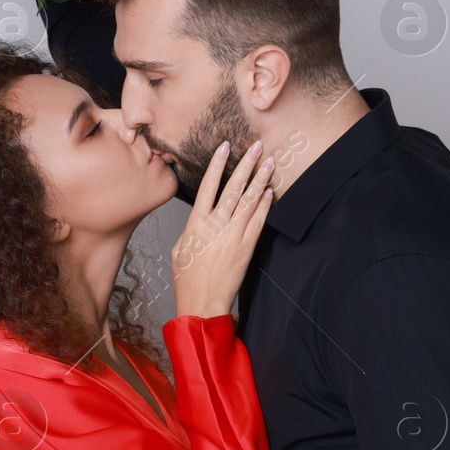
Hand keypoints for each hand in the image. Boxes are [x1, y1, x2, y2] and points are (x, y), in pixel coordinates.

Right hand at [170, 140, 274, 318]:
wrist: (201, 302)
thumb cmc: (187, 279)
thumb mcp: (179, 249)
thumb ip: (191, 229)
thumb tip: (200, 219)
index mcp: (195, 224)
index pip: (207, 186)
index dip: (217, 165)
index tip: (225, 148)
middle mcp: (215, 226)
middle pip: (233, 188)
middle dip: (245, 165)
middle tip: (256, 147)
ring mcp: (233, 235)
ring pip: (249, 201)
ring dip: (260, 180)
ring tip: (269, 163)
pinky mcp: (247, 247)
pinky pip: (258, 220)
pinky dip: (265, 205)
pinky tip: (270, 191)